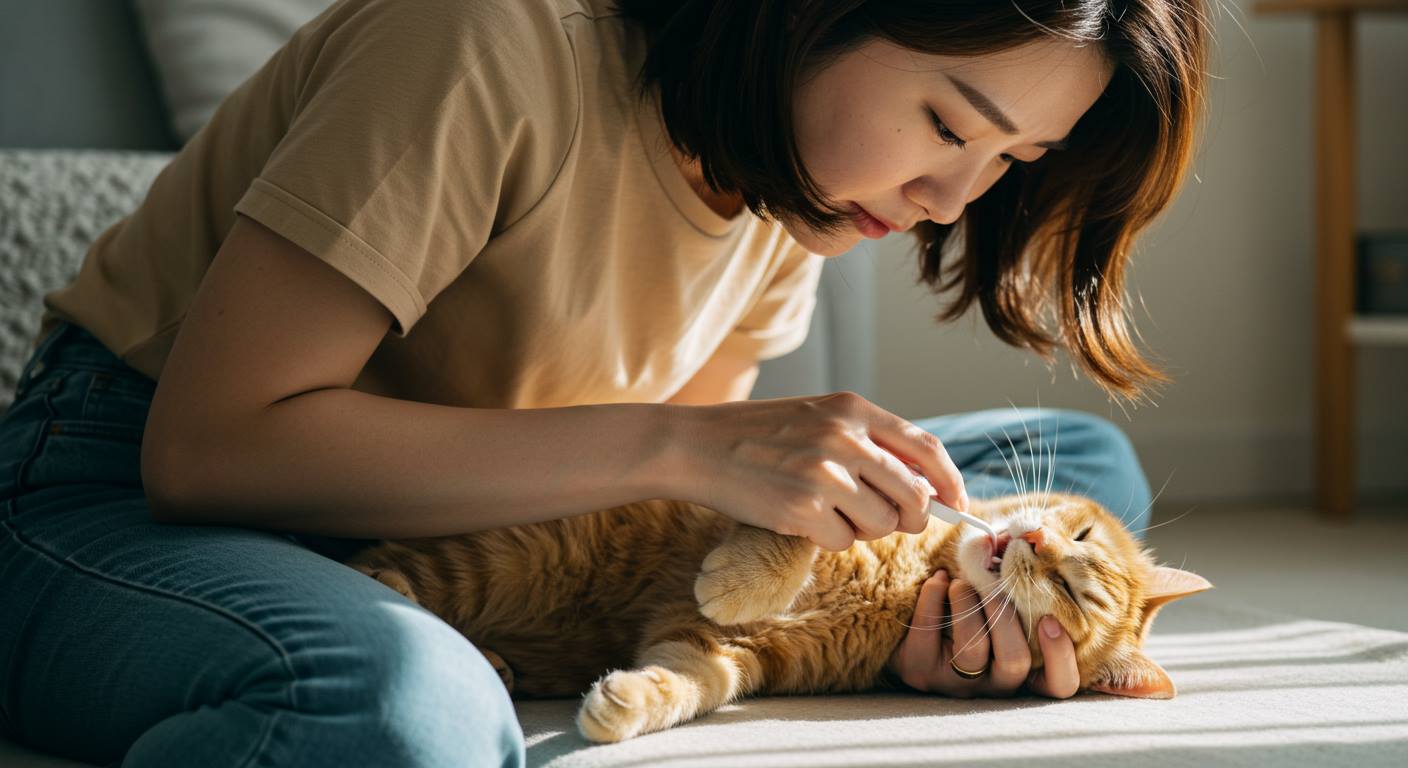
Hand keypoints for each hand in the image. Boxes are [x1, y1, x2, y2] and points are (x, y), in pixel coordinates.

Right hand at [674, 392, 966, 550]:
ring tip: (828, 512)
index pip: (926, 449)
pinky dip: (828, 540)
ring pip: (882, 524)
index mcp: (852, 409)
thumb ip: (868, 443)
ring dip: (863, 530)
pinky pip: (843, 542)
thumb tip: (924, 486)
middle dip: (908, 518)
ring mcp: (824, 474)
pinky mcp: (801, 509)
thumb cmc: (758, 435)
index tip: (955, 502)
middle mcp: (844, 437)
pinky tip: (800, 520)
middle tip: (885, 521)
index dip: (949, 481)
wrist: (695, 445)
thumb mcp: (818, 418)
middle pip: (913, 496)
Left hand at [886, 570, 1079, 698]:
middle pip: (1015, 661)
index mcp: (1024, 668)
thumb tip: (1015, 536)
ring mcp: (956, 683)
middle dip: (1005, 614)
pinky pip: (929, 635)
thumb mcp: (996, 593)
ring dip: (968, 604)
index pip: (1060, 684)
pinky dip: (934, 596)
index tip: (1050, 620)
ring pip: (973, 650)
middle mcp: (994, 683)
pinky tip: (938, 580)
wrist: (912, 624)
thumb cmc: (968, 605)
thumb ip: (1013, 573)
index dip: (1061, 656)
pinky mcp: (921, 671)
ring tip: (960, 583)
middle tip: (991, 583)